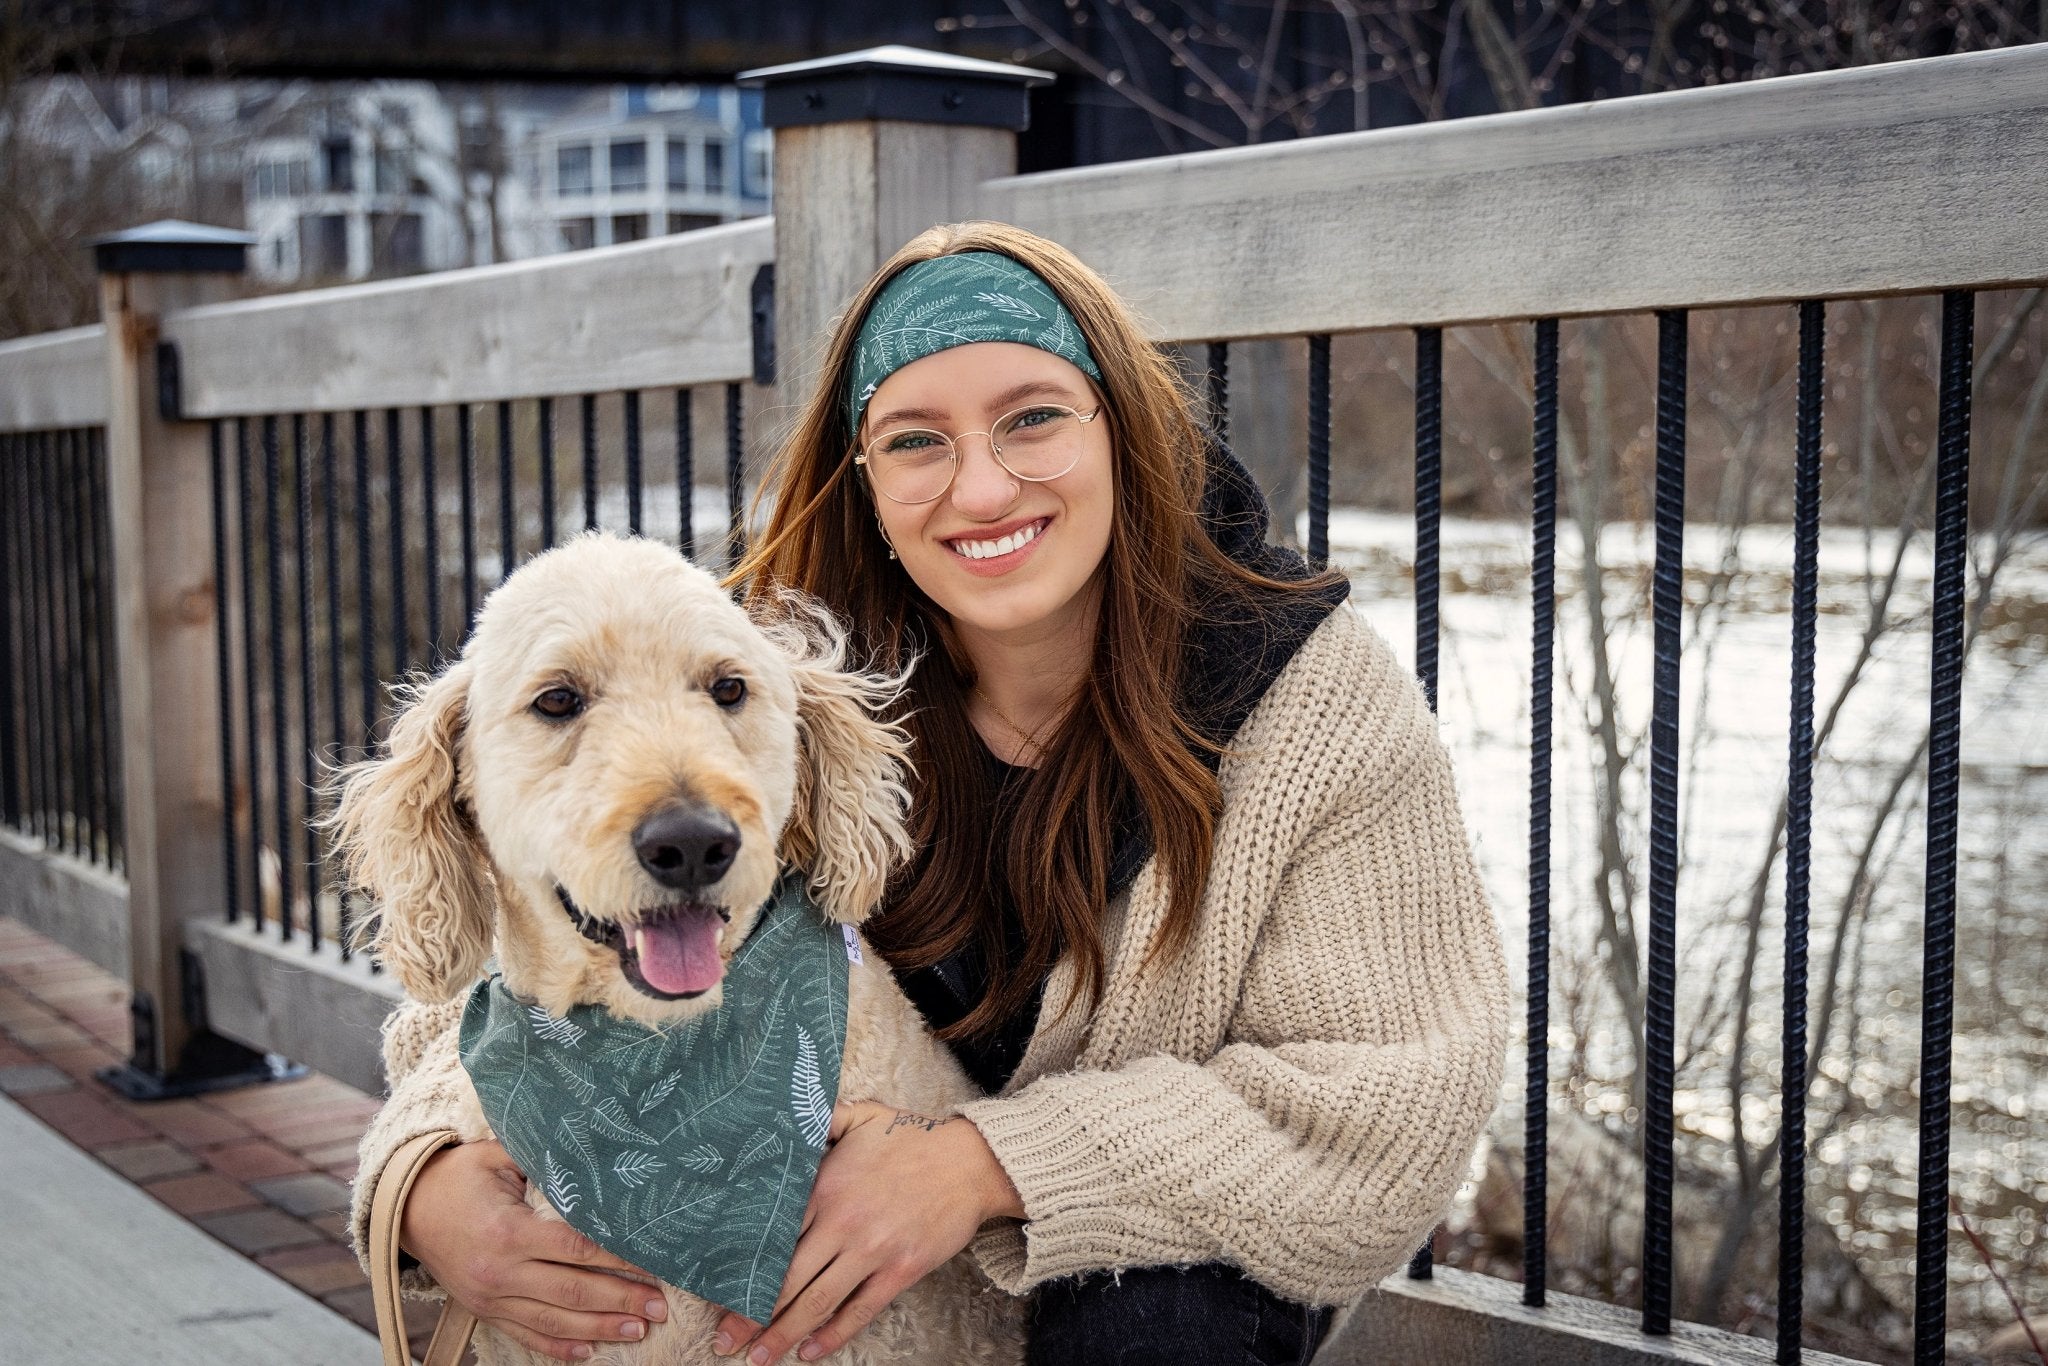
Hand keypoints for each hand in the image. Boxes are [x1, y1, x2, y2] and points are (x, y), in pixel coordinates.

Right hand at [399, 1138, 667, 1360]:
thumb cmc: (460, 1176)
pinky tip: (589, 1352)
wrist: (407, 1209)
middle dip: (620, 1299)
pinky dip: (559, 1347)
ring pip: (554, 1320)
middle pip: (572, 1290)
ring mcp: (491, 1297)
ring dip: (599, 1327)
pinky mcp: (484, 1311)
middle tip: (661, 1306)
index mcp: (508, 1230)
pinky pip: (525, 1335)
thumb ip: (544, 1160)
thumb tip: (596, 1153)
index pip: (575, 1248)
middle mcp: (500, 1271)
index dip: (617, 1257)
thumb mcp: (498, 1156)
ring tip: (639, 1330)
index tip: (653, 1261)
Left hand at [712, 1101, 1022, 1362]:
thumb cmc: (913, 1138)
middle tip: (725, 1340)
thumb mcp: (862, 1115)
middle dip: (751, 1315)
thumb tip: (787, 1118)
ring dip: (784, 1334)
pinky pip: (860, 1311)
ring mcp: (873, 1250)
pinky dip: (833, 1336)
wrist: (971, 1162)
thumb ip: (821, 1119)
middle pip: (786, 1279)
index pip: (772, 1238)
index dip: (743, 1268)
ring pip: (818, 1302)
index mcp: (825, 1188)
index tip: (718, 1291)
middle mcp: (843, 1224)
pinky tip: (811, 1351)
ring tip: (759, 1357)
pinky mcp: (901, 1270)